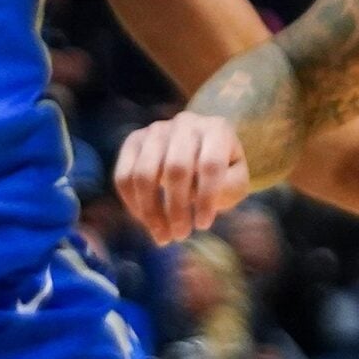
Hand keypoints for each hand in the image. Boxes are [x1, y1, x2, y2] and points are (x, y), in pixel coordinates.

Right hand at [115, 112, 249, 243]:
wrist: (199, 148)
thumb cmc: (222, 171)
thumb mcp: (235, 180)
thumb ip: (226, 187)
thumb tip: (194, 197)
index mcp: (216, 129)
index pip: (209, 165)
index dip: (205, 199)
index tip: (203, 226)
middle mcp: (185, 123)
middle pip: (175, 169)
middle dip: (177, 209)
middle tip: (181, 235)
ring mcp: (156, 130)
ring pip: (144, 174)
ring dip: (151, 211)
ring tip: (163, 236)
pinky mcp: (134, 140)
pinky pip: (124, 176)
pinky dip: (133, 204)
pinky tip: (146, 221)